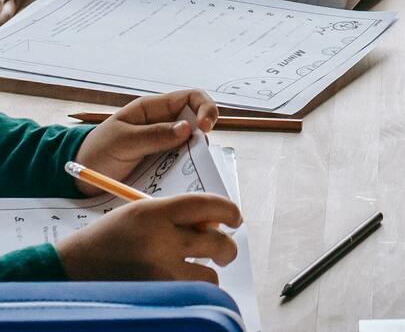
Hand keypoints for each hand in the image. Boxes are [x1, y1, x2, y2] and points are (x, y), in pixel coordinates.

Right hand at [56, 193, 240, 283]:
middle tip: (224, 251)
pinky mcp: (156, 298)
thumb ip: (176, 216)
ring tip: (194, 272)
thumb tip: (214, 226)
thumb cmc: (110, 239)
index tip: (235, 218)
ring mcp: (159, 275)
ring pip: (209, 277)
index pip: (208, 205)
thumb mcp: (141, 214)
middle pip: (217, 243)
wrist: (71, 270)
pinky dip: (192, 294)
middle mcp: (161, 241)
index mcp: (156, 213)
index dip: (229, 211)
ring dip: (208, 275)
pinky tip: (180, 287)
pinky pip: (191, 298)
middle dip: (228, 248)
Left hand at [75, 90, 217, 189]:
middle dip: (202, 136)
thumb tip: (188, 128)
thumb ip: (153, 135)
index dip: (205, 108)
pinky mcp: (161, 166)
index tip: (206, 128)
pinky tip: (181, 181)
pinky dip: (185, 172)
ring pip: (191, 147)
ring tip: (188, 170)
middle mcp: (164, 124)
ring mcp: (163, 146)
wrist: (79, 178)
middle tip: (198, 154)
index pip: (191, 98)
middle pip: (197, 122)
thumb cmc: (97, 151)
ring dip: (194, 157)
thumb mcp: (123, 141)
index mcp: (154, 109)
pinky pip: (180, 166)